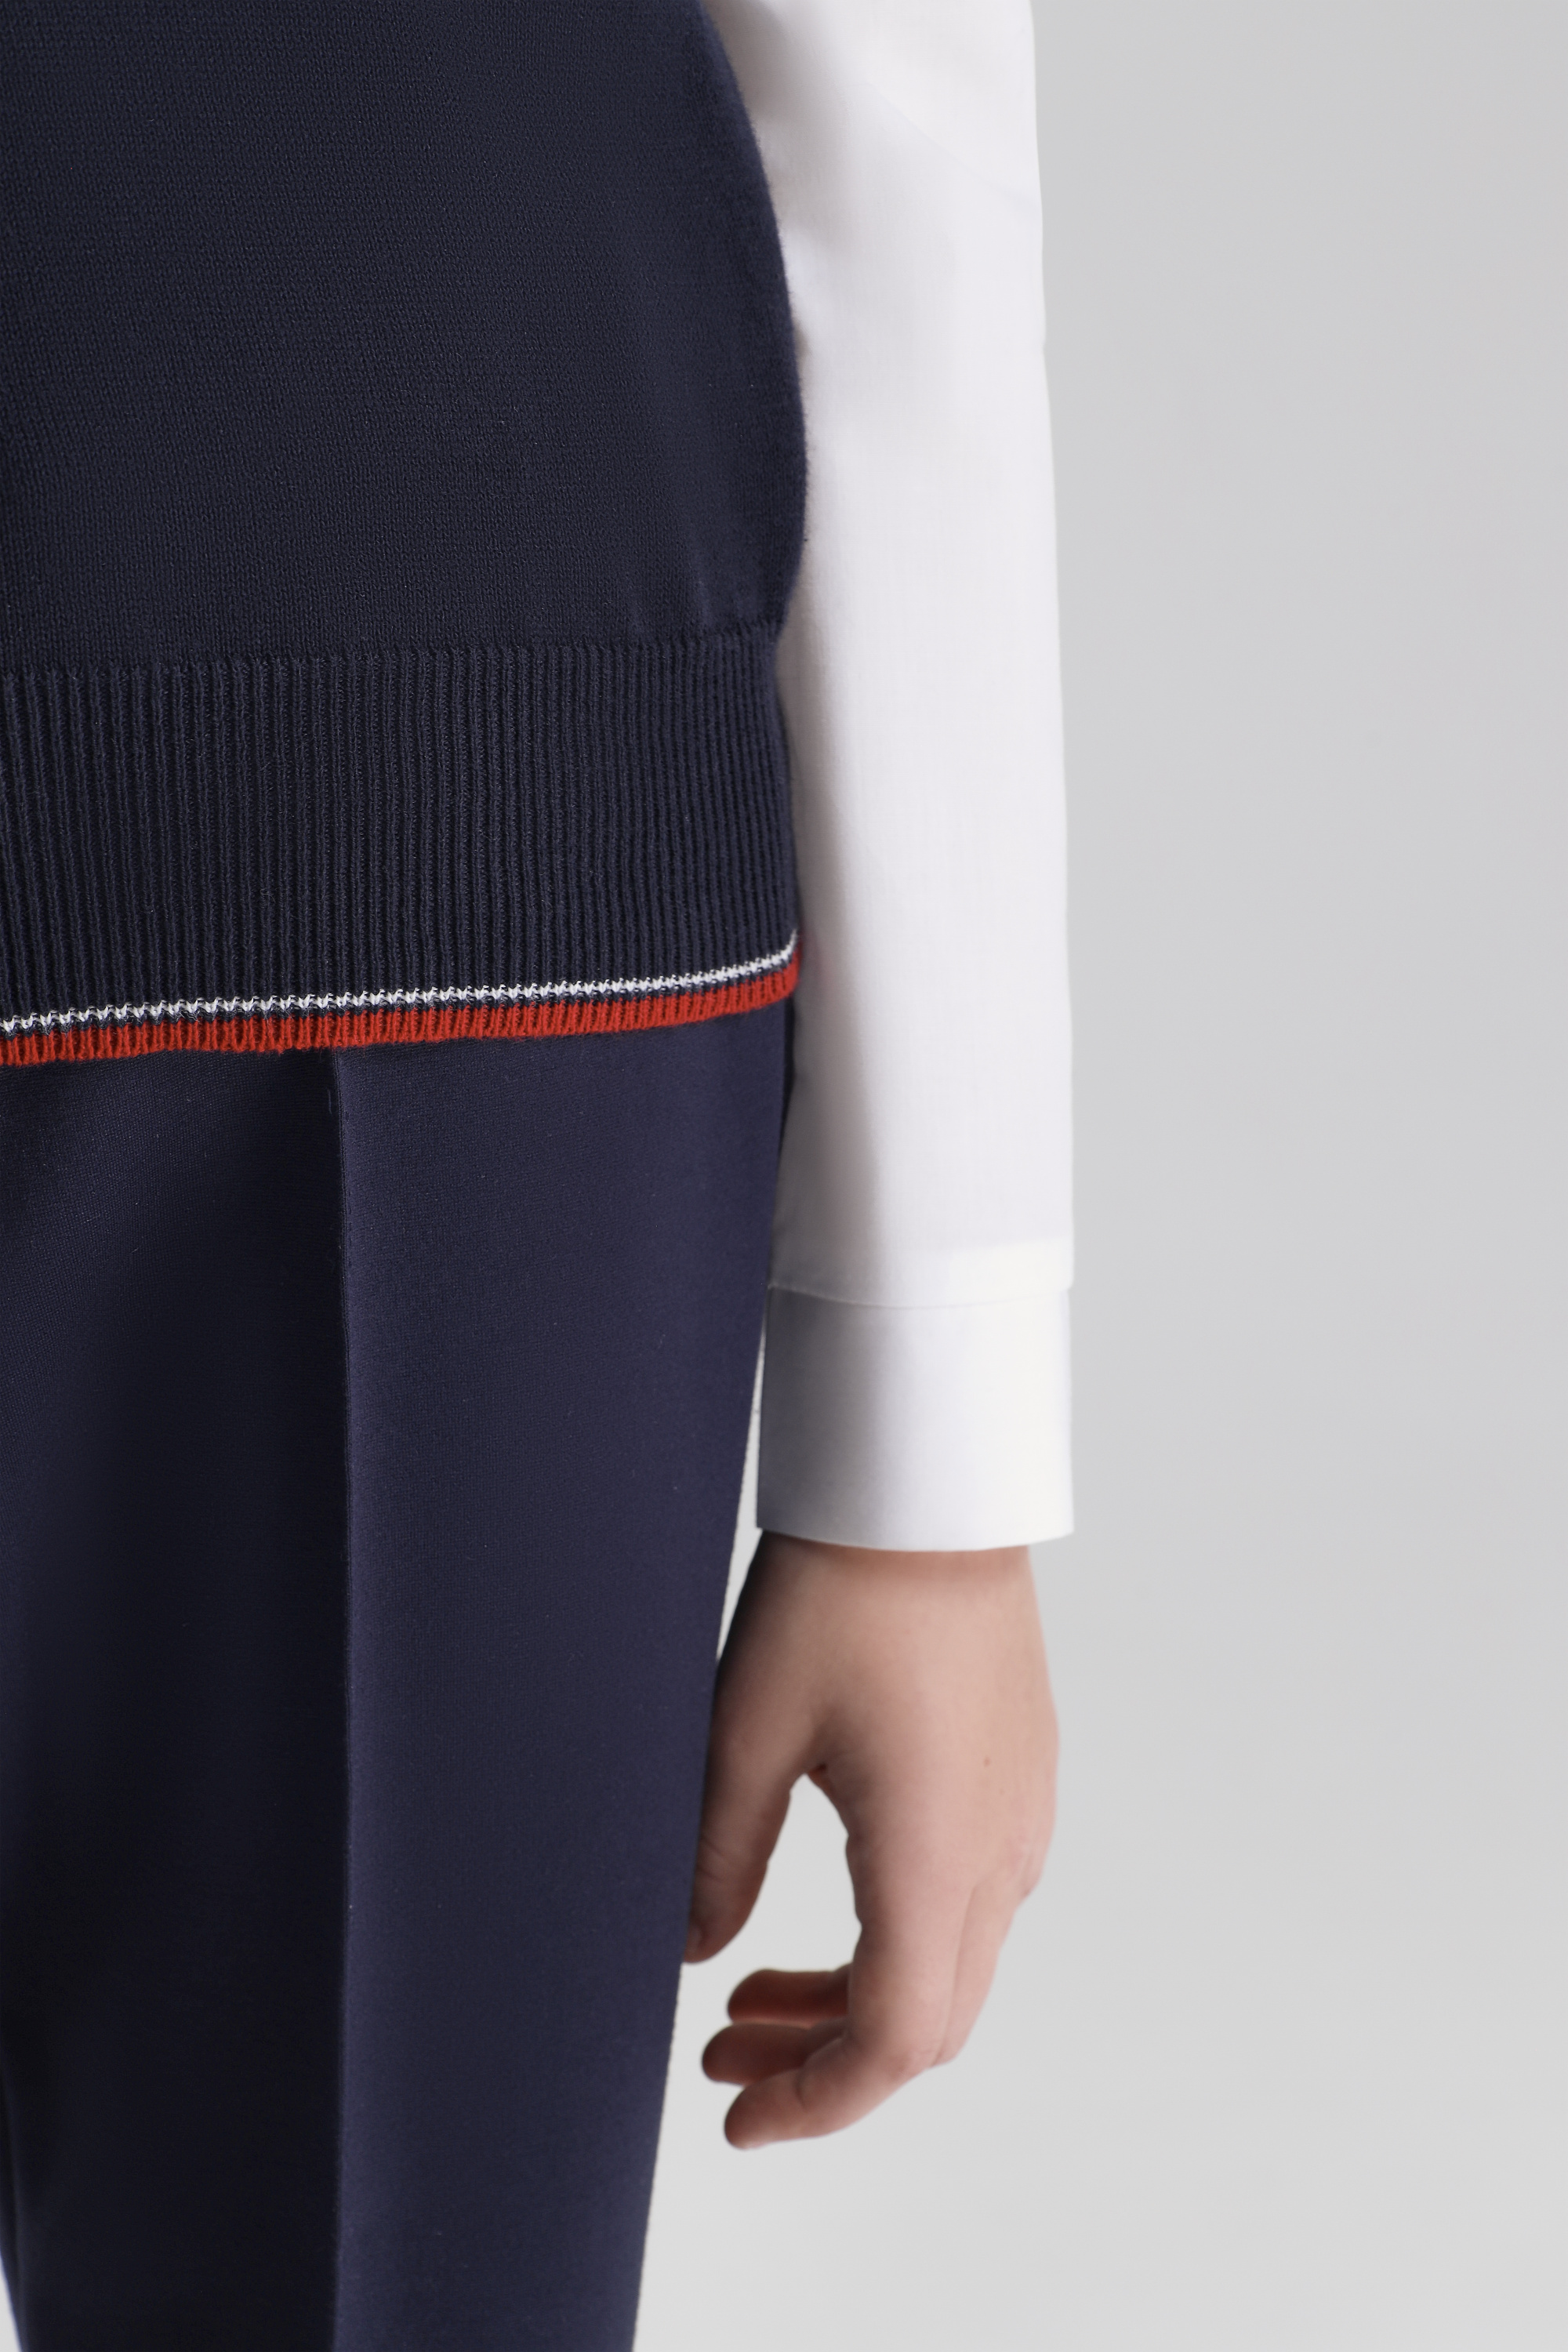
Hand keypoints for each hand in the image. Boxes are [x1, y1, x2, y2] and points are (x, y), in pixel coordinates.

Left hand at [684, 1532, 1057, 2147]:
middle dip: (824, 2062)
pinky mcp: (1020, 1773)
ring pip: (953, 1965)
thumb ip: (715, 1857)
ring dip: (856, 1999)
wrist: (931, 1488)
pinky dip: (897, 1939)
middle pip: (929, 2022)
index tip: (736, 2119)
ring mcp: (1021, 1812)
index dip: (816, 2105)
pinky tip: (824, 1905)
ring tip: (747, 1990)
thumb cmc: (842, 1590)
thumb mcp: (745, 1729)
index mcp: (932, 1856)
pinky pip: (973, 1901)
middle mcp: (997, 1851)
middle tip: (722, 2057)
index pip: (892, 2043)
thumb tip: (688, 1955)